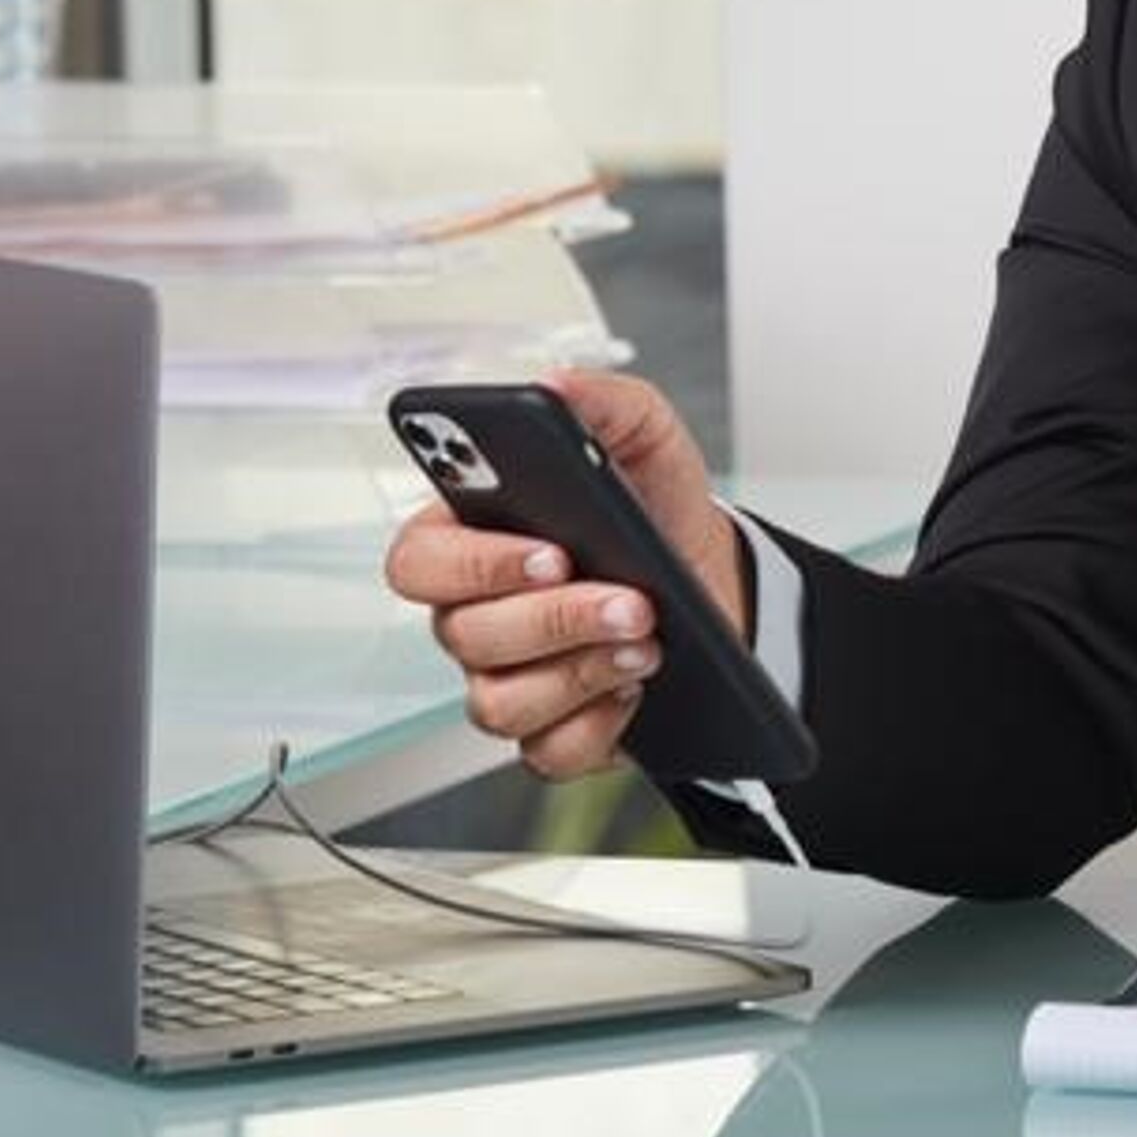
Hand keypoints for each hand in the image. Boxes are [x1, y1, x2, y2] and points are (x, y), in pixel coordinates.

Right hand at [381, 371, 749, 779]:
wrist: (718, 581)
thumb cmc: (657, 509)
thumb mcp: (646, 437)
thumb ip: (603, 400)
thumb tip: (552, 384)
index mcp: (474, 538)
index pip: (418, 560)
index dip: (473, 564)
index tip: (549, 550)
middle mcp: (475, 615)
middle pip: (463, 636)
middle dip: (555, 620)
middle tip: (631, 599)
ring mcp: (507, 678)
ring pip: (498, 702)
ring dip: (582, 671)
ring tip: (648, 639)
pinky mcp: (550, 732)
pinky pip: (545, 752)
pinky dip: (598, 724)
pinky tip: (636, 688)